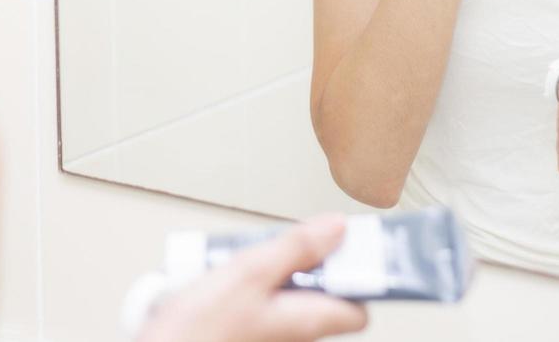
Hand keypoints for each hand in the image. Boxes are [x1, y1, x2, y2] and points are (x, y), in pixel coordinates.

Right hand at [138, 216, 368, 341]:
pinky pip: (262, 301)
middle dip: (301, 264)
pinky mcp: (250, 330)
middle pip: (320, 293)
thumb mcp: (249, 273)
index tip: (346, 243)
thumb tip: (337, 228)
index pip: (360, 306)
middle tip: (275, 246)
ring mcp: (272, 334)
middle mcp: (296, 334)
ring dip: (270, 271)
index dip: (356, 275)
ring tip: (241, 260)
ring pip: (287, 294)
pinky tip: (225, 276)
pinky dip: (249, 283)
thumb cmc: (199, 331)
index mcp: (308, 321)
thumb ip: (297, 248)